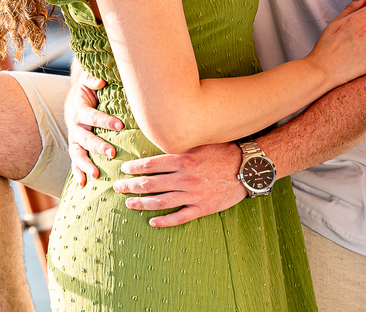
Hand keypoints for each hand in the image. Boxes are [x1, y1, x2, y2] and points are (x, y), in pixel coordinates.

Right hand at [64, 71, 124, 186]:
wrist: (75, 99)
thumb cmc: (87, 90)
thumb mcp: (87, 81)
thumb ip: (92, 79)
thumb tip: (101, 82)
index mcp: (79, 110)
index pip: (92, 116)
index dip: (105, 121)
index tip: (120, 125)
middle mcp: (75, 126)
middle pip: (85, 138)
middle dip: (97, 146)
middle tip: (111, 152)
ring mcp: (74, 139)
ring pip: (77, 153)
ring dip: (85, 164)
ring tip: (95, 174)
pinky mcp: (75, 148)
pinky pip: (75, 162)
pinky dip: (77, 173)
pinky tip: (83, 184)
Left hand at [112, 142, 244, 226]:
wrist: (248, 168)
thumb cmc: (223, 151)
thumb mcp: (199, 143)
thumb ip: (179, 146)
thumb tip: (158, 143)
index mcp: (182, 159)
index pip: (150, 165)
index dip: (134, 168)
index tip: (124, 170)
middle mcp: (185, 177)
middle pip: (150, 184)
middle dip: (131, 186)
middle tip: (117, 187)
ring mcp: (193, 194)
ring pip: (161, 202)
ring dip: (141, 203)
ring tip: (128, 203)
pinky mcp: (203, 207)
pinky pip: (179, 217)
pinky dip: (164, 221)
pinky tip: (152, 221)